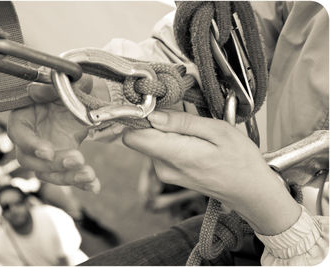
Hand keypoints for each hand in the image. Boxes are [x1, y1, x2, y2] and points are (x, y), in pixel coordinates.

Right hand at [8, 75, 100, 192]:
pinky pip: (67, 176)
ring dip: (68, 177)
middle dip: (54, 165)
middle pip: (31, 161)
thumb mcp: (61, 84)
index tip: (48, 151)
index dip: (31, 145)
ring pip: (48, 174)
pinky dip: (81, 183)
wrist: (75, 99)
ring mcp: (45, 155)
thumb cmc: (62, 90)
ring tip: (90, 175)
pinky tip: (95, 186)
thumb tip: (36, 89)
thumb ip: (51, 87)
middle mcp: (30, 141)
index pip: (19, 135)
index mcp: (23, 119)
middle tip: (77, 159)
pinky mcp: (61, 163)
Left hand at [123, 110, 300, 234]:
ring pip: (149, 142)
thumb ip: (182, 122)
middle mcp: (163, 167)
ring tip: (193, 131)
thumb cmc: (240, 161)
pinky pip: (159, 150)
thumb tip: (153, 115)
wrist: (249, 191)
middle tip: (181, 115)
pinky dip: (170, 141)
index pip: (133, 136)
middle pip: (140, 137)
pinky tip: (192, 140)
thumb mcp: (218, 131)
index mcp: (175, 155)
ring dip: (165, 131)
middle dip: (154, 121)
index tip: (153, 105)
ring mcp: (165, 173)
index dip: (138, 117)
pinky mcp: (168, 174)